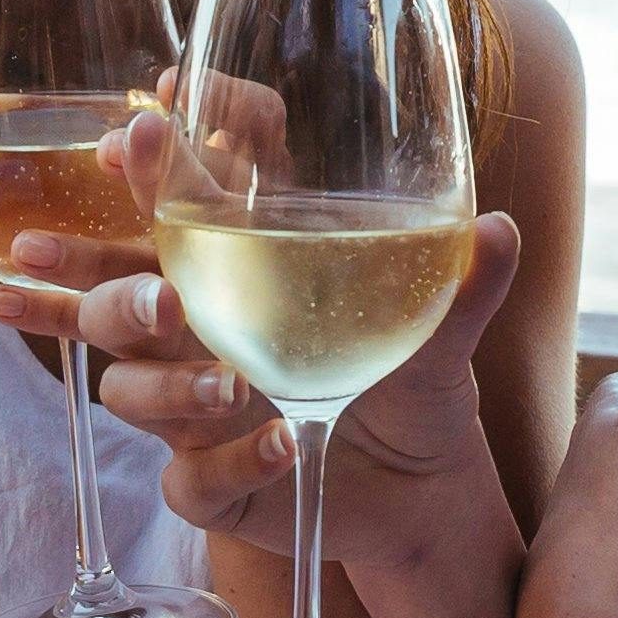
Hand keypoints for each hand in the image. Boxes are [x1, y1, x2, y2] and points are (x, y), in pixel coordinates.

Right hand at [0, 190, 525, 577]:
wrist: (425, 489)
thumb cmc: (411, 378)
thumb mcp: (442, 324)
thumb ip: (466, 280)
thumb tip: (501, 229)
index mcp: (240, 268)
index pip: (177, 203)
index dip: (151, 164)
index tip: (142, 128)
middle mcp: (199, 333)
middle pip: (118, 298)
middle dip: (117, 290)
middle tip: (161, 296)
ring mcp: (195, 412)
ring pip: (130, 390)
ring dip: (169, 385)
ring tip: (227, 382)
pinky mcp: (213, 484)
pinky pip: (190, 480)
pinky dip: (233, 463)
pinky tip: (284, 444)